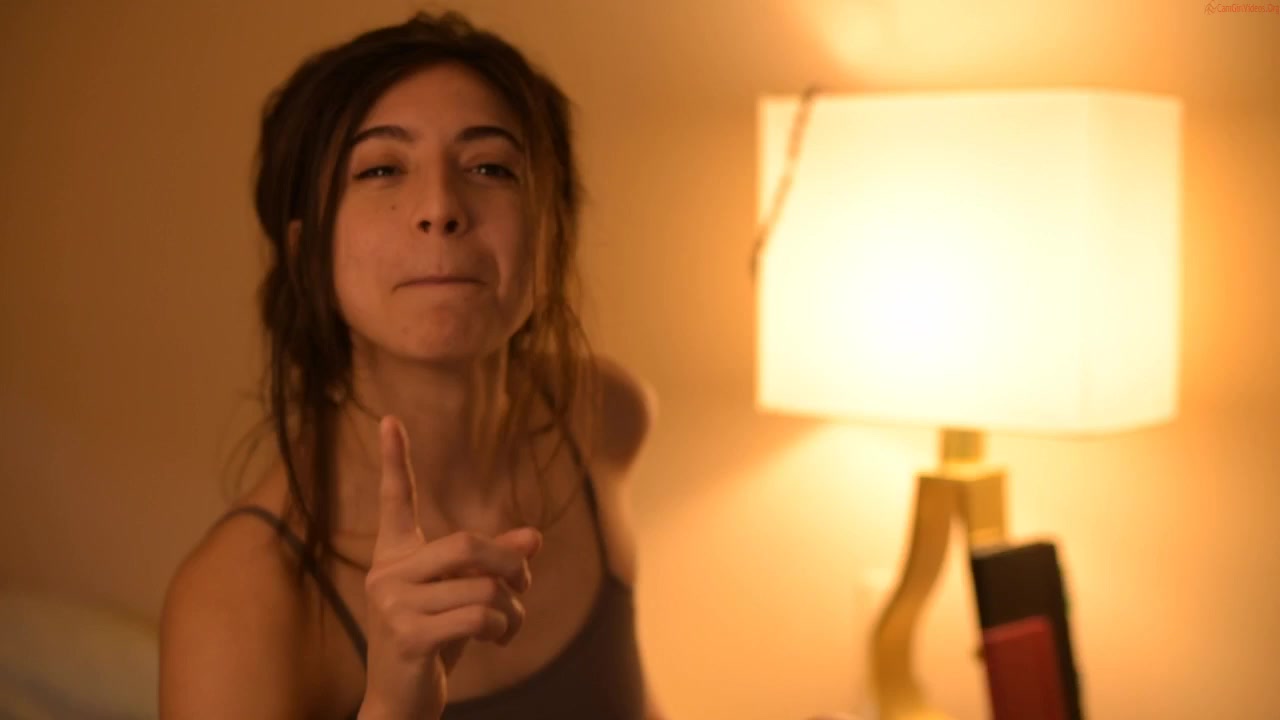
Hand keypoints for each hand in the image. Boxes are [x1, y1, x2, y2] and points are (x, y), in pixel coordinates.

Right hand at [359, 416, 542, 719]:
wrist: (401, 702)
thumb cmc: (436, 643)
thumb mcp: (466, 596)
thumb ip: (495, 564)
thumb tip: (535, 536)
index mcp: (395, 558)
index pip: (394, 502)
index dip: (395, 460)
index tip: (391, 418)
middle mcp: (386, 575)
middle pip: (467, 544)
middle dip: (509, 564)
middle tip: (523, 582)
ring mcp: (392, 606)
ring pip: (482, 587)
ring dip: (511, 609)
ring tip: (507, 625)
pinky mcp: (407, 636)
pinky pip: (479, 616)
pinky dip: (503, 628)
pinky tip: (497, 640)